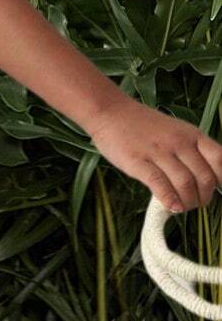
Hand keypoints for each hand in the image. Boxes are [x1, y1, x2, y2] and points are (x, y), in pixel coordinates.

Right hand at [87, 96, 221, 211]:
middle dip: (204, 197)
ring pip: (185, 183)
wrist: (110, 112)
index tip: (217, 190)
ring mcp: (159, 152)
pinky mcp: (138, 162)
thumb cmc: (142, 125)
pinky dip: (169, 199)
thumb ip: (190, 150)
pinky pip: (159, 183)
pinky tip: (171, 207)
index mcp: (192, 134)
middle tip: (197, 203)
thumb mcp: (175, 131)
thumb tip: (202, 179)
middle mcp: (179, 142)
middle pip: (204, 177)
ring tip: (183, 208)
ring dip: (188, 202)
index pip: (219, 159)